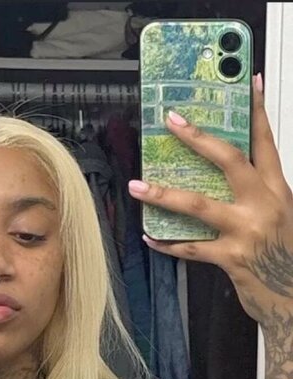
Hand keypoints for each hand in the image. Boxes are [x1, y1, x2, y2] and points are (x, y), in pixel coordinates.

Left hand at [127, 74, 292, 333]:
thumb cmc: (285, 258)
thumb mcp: (282, 217)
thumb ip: (259, 196)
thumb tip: (225, 180)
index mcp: (278, 190)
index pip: (266, 142)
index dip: (257, 110)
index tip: (248, 83)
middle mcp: (264, 205)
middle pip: (229, 160)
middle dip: (198, 138)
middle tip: (172, 121)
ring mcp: (247, 231)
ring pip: (199, 204)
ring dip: (164, 194)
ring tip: (138, 186)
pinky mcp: (232, 258)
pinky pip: (191, 248)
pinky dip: (168, 243)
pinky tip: (150, 236)